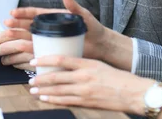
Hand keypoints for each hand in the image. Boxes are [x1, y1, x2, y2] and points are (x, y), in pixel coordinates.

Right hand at [0, 0, 108, 68]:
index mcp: (53, 16)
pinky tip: (17, 53)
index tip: (12, 13)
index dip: (23, 13)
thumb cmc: (93, 27)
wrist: (100, 45)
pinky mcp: (51, 51)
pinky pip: (36, 51)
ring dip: (16, 38)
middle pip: (28, 25)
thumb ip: (73, 4)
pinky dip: (25, 52)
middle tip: (4, 25)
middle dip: (15, 25)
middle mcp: (48, 27)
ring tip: (6, 37)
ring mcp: (48, 40)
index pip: (35, 13)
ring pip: (28, 38)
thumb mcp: (83, 14)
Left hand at [27, 55, 156, 113]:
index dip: (45, 59)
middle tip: (30, 78)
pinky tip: (45, 98)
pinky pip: (66, 100)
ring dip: (44, 90)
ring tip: (33, 89)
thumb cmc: (116, 77)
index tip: (34, 60)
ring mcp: (84, 90)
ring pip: (58, 90)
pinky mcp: (86, 102)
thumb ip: (82, 64)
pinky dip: (53, 99)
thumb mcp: (98, 64)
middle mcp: (84, 76)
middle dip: (41, 78)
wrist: (132, 92)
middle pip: (56, 76)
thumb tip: (64, 62)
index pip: (61, 59)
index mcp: (87, 63)